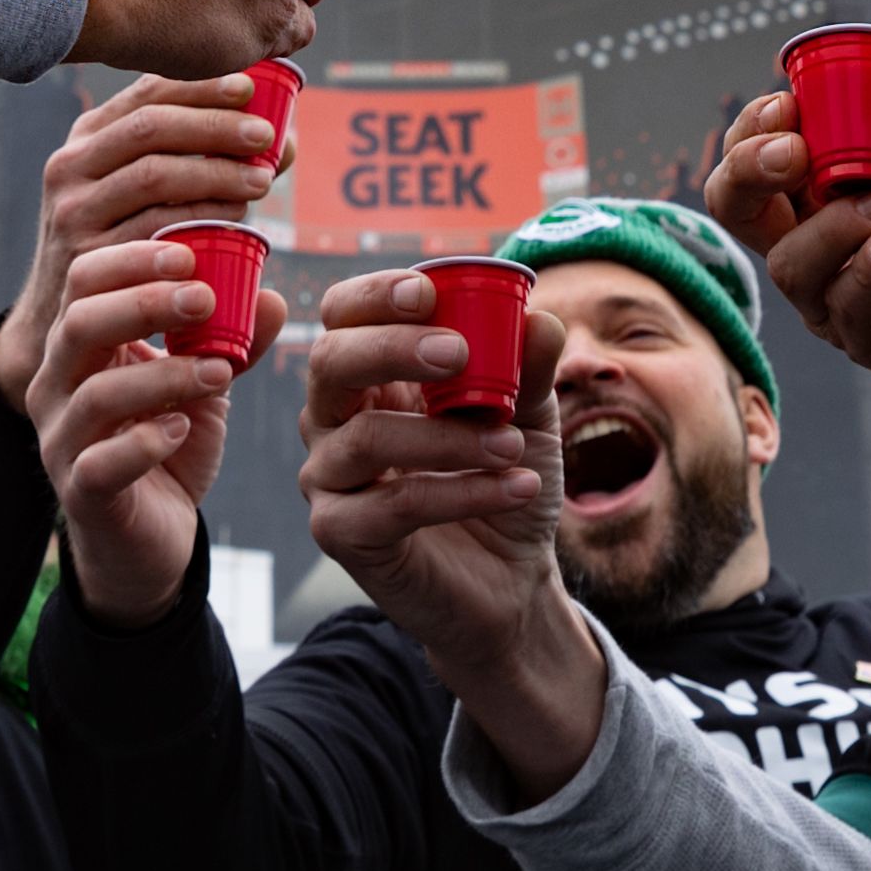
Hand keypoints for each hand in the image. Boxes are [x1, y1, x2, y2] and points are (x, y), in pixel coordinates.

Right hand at [1, 74, 279, 400]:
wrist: (60, 321)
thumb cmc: (123, 247)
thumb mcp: (140, 196)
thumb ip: (199, 162)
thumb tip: (281, 141)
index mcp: (86, 138)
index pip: (145, 93)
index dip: (200, 86)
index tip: (250, 89)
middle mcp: (69, 168)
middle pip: (150, 128)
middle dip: (214, 126)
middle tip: (265, 139)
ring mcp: (72, 213)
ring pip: (153, 174)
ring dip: (214, 172)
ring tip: (261, 181)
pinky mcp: (84, 260)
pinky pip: (154, 228)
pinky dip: (200, 218)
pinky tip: (236, 221)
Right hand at [30, 243, 280, 627]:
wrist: (151, 534)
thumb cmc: (171, 441)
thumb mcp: (206, 382)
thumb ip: (235, 341)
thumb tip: (273, 296)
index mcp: (82, 344)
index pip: (85, 279)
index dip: (132, 260)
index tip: (191, 257)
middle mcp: (58, 385)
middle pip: (79, 322)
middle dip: (145, 303)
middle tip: (205, 299)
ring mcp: (62, 439)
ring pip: (96, 393)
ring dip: (164, 375)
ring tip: (219, 371)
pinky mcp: (81, 490)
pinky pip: (101, 462)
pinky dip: (146, 441)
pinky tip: (183, 428)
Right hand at [294, 266, 601, 794]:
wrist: (513, 579)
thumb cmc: (503, 480)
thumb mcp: (529, 418)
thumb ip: (528, 370)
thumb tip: (541, 320)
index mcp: (369, 376)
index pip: (344, 316)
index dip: (374, 296)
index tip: (426, 290)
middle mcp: (334, 420)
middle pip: (331, 363)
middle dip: (392, 348)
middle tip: (458, 353)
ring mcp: (329, 478)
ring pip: (367, 438)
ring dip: (449, 437)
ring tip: (513, 445)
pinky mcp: (341, 534)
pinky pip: (392, 505)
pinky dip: (460, 493)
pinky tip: (516, 487)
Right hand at [709, 89, 870, 528]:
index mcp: (830, 197)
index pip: (757, 160)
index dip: (755, 130)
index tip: (790, 102)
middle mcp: (820, 247)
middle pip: (737, 209)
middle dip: (747, 170)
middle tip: (795, 150)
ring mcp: (839, 299)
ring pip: (788, 263)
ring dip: (832, 223)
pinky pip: (845, 307)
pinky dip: (866, 267)